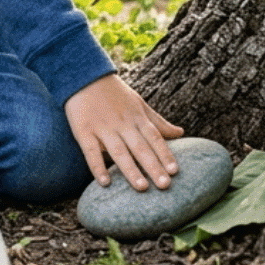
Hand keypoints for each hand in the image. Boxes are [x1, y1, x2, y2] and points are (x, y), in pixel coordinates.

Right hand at [63, 74, 184, 190]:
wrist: (83, 76)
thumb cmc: (114, 93)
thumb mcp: (138, 103)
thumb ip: (158, 121)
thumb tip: (181, 133)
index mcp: (137, 118)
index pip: (154, 138)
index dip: (165, 154)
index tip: (175, 171)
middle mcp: (122, 124)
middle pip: (140, 147)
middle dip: (153, 166)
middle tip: (165, 185)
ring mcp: (103, 128)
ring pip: (119, 151)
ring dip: (131, 170)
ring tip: (142, 187)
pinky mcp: (84, 131)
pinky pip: (91, 152)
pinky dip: (97, 167)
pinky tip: (105, 183)